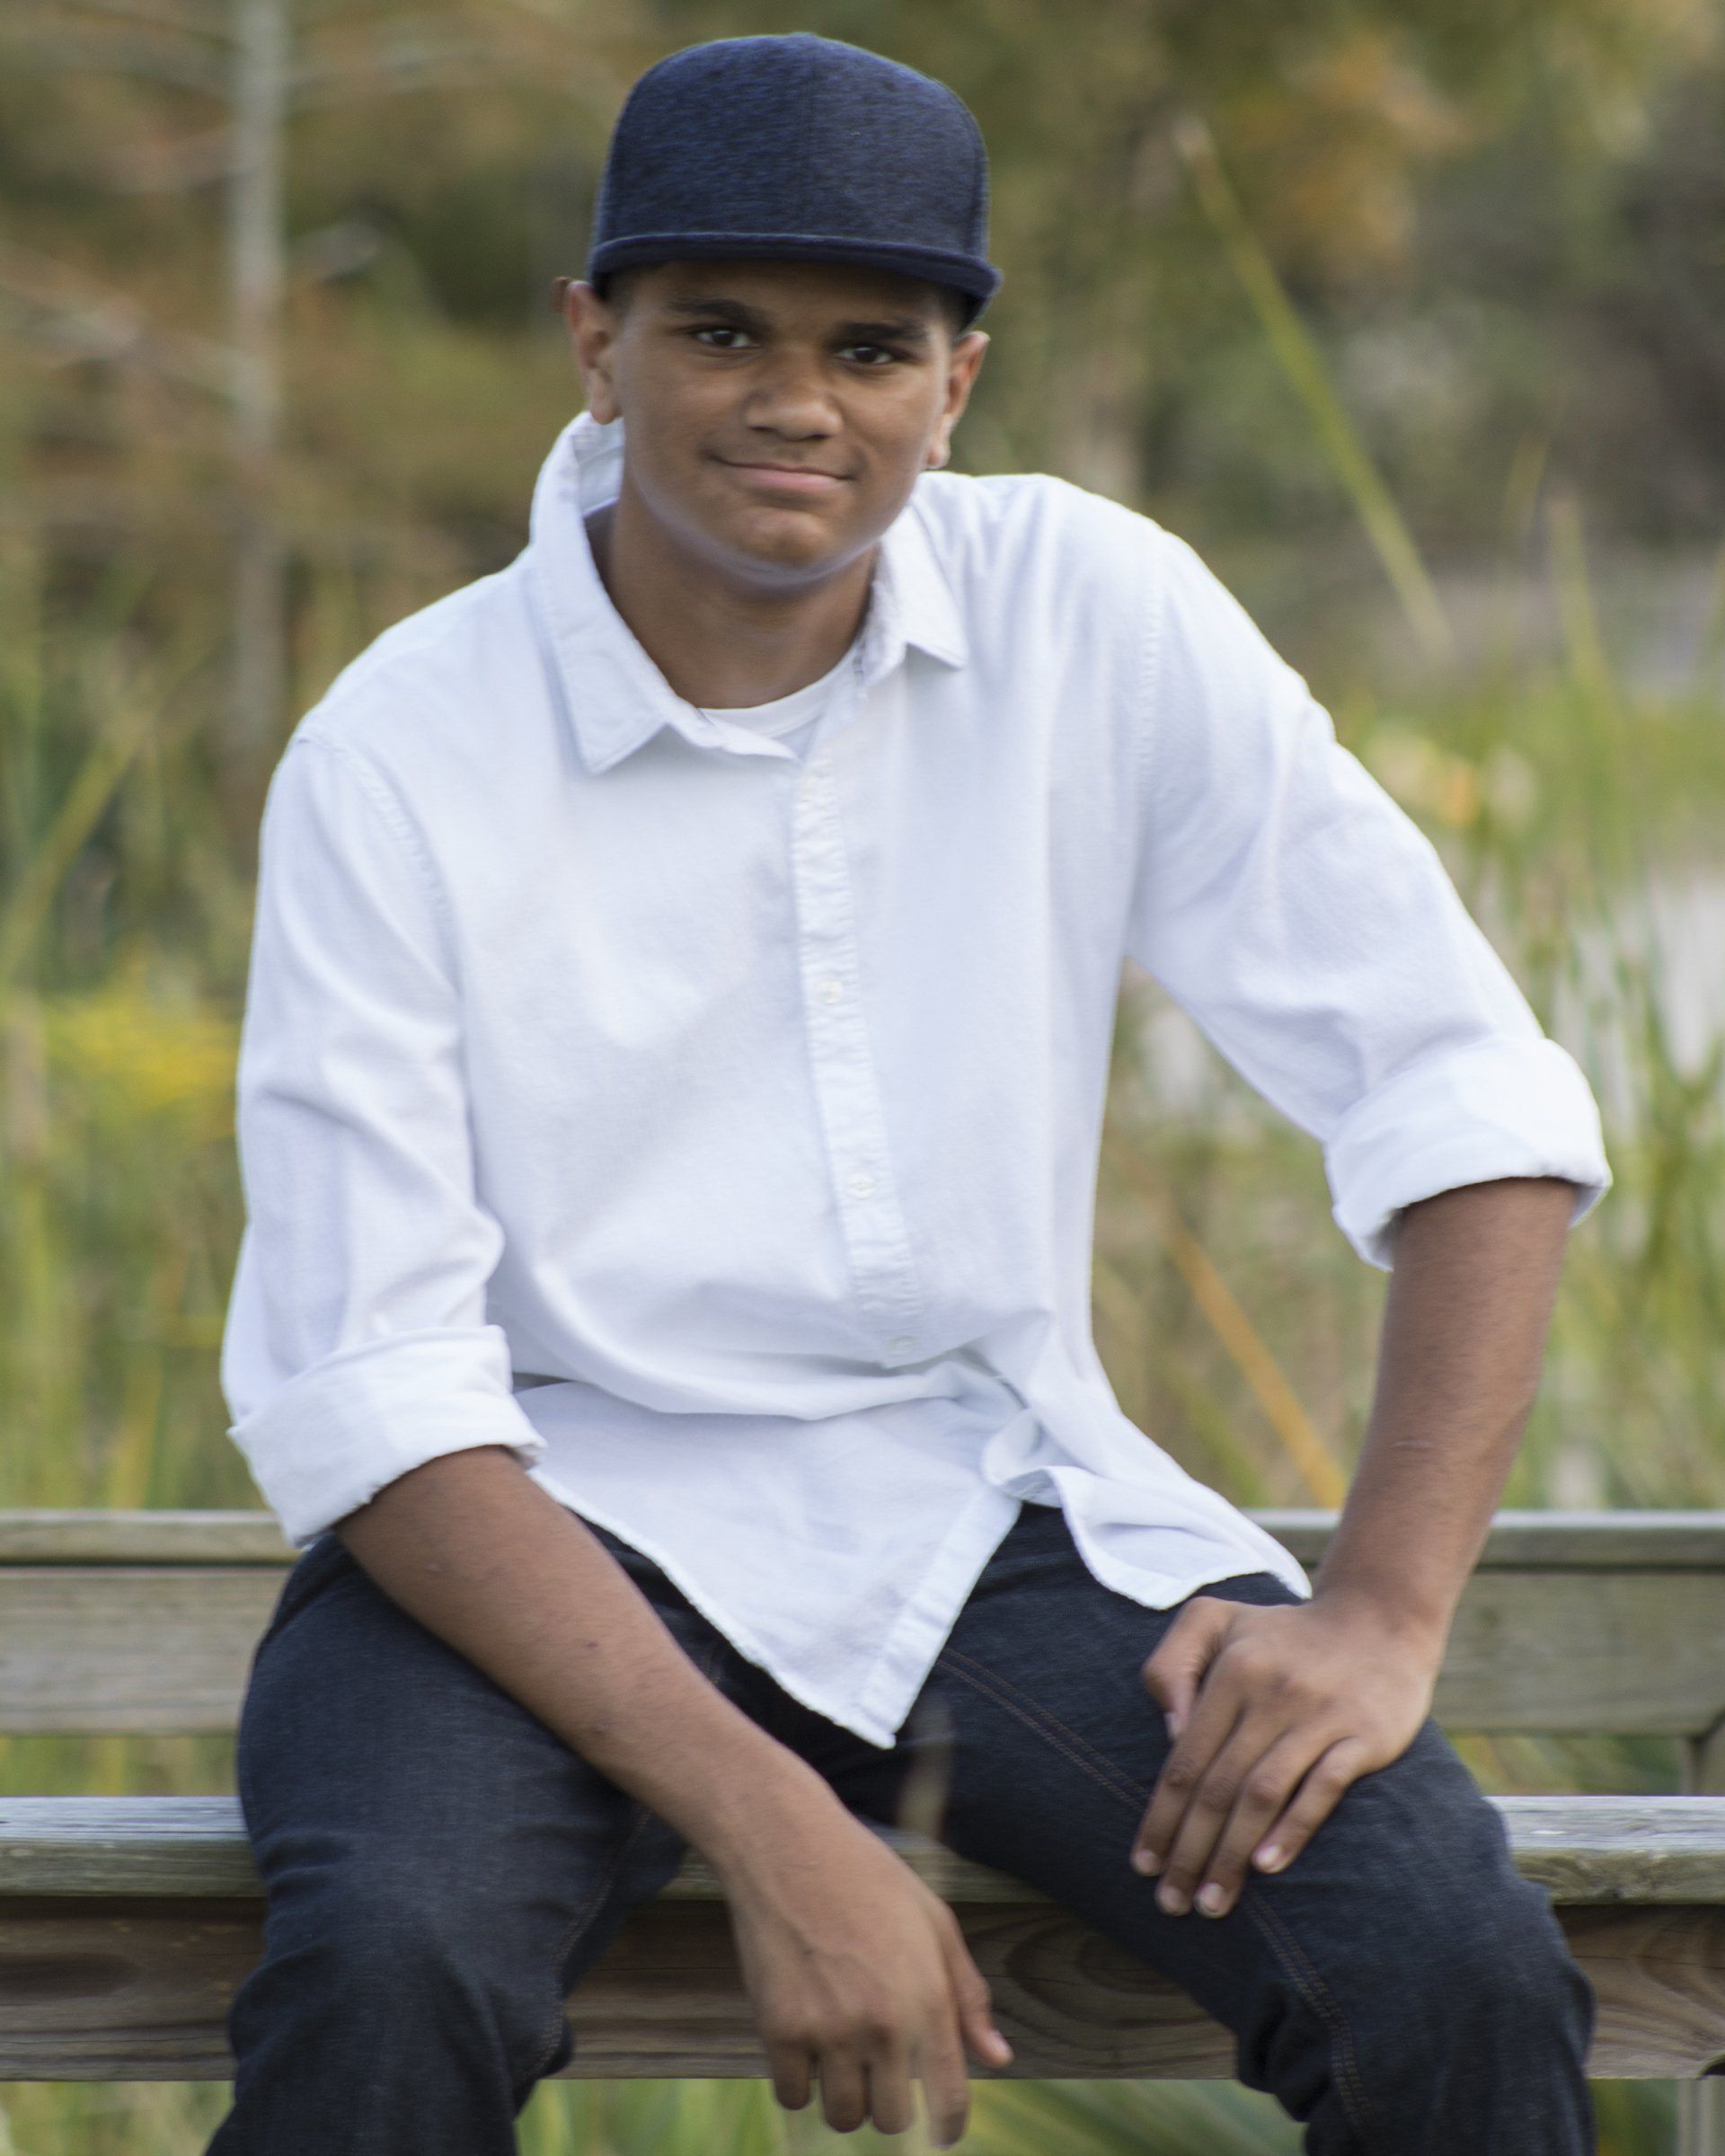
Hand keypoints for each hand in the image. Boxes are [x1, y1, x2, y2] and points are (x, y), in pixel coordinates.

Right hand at [718, 1794, 1013, 2146]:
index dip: (949, 2128)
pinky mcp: (779, 2029)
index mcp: (928, 1999)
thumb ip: (969, 1996)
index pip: (950, 2099)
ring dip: (845, 2097)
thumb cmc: (869, 1878)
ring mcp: (829, 2031)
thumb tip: (999, 2059)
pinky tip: (803, 2043)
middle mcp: (883, 2025)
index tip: (941, 2134)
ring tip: (840, 2055)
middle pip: (892, 2120)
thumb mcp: (935, 1923)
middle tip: (877, 2069)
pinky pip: (792, 2095)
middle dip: (889, 2103)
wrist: (790, 1846)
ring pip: (843, 2115)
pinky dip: (798, 2081)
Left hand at [1129, 1591, 1441, 1919]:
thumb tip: (1169, 1735)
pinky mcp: (1365, 1734)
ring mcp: (1320, 1714)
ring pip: (1262, 1793)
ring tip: (1212, 1902)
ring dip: (1232, 1854)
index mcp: (1232, 1669)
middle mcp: (1272, 1691)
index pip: (1185, 1759)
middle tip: (1171, 1902)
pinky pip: (1323, 1788)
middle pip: (1218, 1785)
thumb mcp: (1214, 1621)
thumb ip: (1173, 1665)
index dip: (1161, 1817)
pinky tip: (1266, 1865)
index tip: (1143, 1866)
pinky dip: (1293, 1828)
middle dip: (1188, 1850)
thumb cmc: (1281, 1634)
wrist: (1378, 1619)